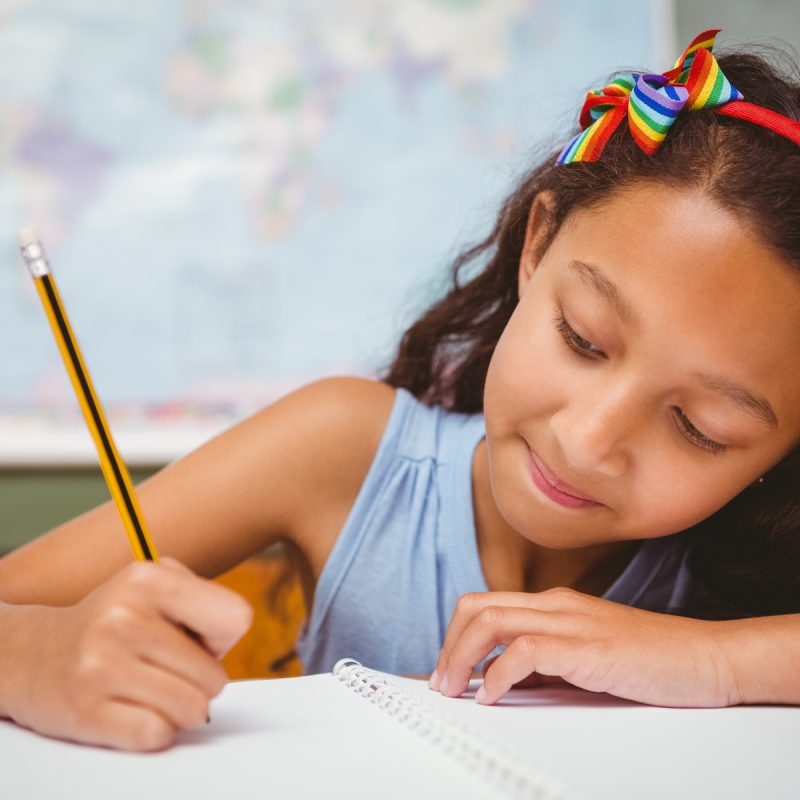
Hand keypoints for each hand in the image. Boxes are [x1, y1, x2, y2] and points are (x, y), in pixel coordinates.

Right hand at [1, 557, 252, 750]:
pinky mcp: (86, 712)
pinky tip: (131, 707)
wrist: (31, 653)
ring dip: (181, 708)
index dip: (222, 636)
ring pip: (193, 710)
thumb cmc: (115, 620)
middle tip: (164, 667)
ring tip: (152, 688)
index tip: (193, 635)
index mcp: (149, 578)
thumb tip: (229, 640)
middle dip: (200, 679)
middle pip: (216, 677)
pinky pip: (158, 734)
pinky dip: (155, 729)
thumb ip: (204, 602)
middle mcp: (123, 618)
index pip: (236, 618)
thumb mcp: (156, 583)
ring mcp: (101, 666)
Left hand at [429, 588, 741, 706]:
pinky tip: (495, 696)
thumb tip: (502, 682)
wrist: (705, 658)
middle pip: (477, 607)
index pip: (485, 605)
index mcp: (554, 605)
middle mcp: (556, 605)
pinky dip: (500, 674)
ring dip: (462, 657)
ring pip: (491, 621)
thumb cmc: (649, 661)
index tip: (444, 671)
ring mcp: (571, 621)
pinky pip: (525, 649)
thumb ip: (546, 663)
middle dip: (449, 645)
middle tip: (442, 684)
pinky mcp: (588, 646)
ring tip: (456, 691)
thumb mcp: (585, 658)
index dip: (455, 636)